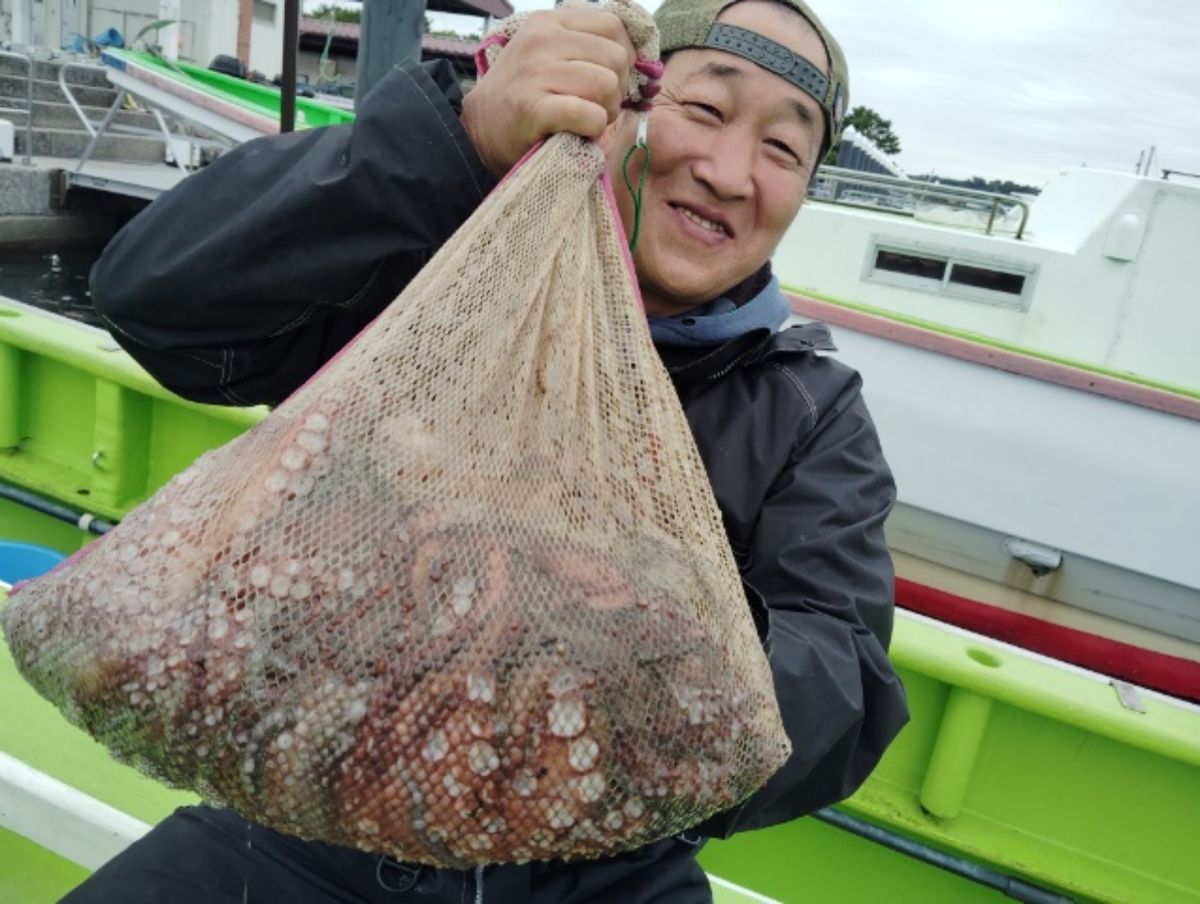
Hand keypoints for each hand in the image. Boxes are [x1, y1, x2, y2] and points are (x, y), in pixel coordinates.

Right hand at [461, 7, 636, 176]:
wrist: (479, 128)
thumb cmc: (524, 94)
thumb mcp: (548, 53)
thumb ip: (584, 44)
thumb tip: (640, 56)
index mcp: (549, 21)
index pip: (613, 26)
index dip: (625, 56)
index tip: (612, 79)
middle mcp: (542, 40)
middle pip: (616, 58)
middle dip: (617, 88)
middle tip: (597, 105)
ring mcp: (535, 73)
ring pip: (607, 85)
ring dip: (606, 111)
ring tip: (586, 119)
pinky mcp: (533, 108)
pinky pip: (590, 115)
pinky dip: (592, 129)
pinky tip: (577, 132)